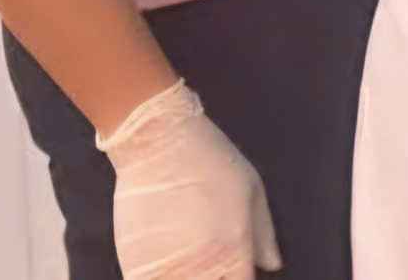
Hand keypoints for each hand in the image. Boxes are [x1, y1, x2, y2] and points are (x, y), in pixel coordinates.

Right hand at [100, 80, 281, 278]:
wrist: (158, 143)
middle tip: (212, 263)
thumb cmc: (210, 161)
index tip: (236, 271)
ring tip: (189, 257)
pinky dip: (159, 278)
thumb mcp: (251, 190)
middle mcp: (201, 268)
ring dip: (186, 277)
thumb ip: (264, 234)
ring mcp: (165, 270)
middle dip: (216, 278)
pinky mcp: (134, 268)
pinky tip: (165, 263)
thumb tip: (273, 265)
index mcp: (235, 250)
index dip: (241, 279)